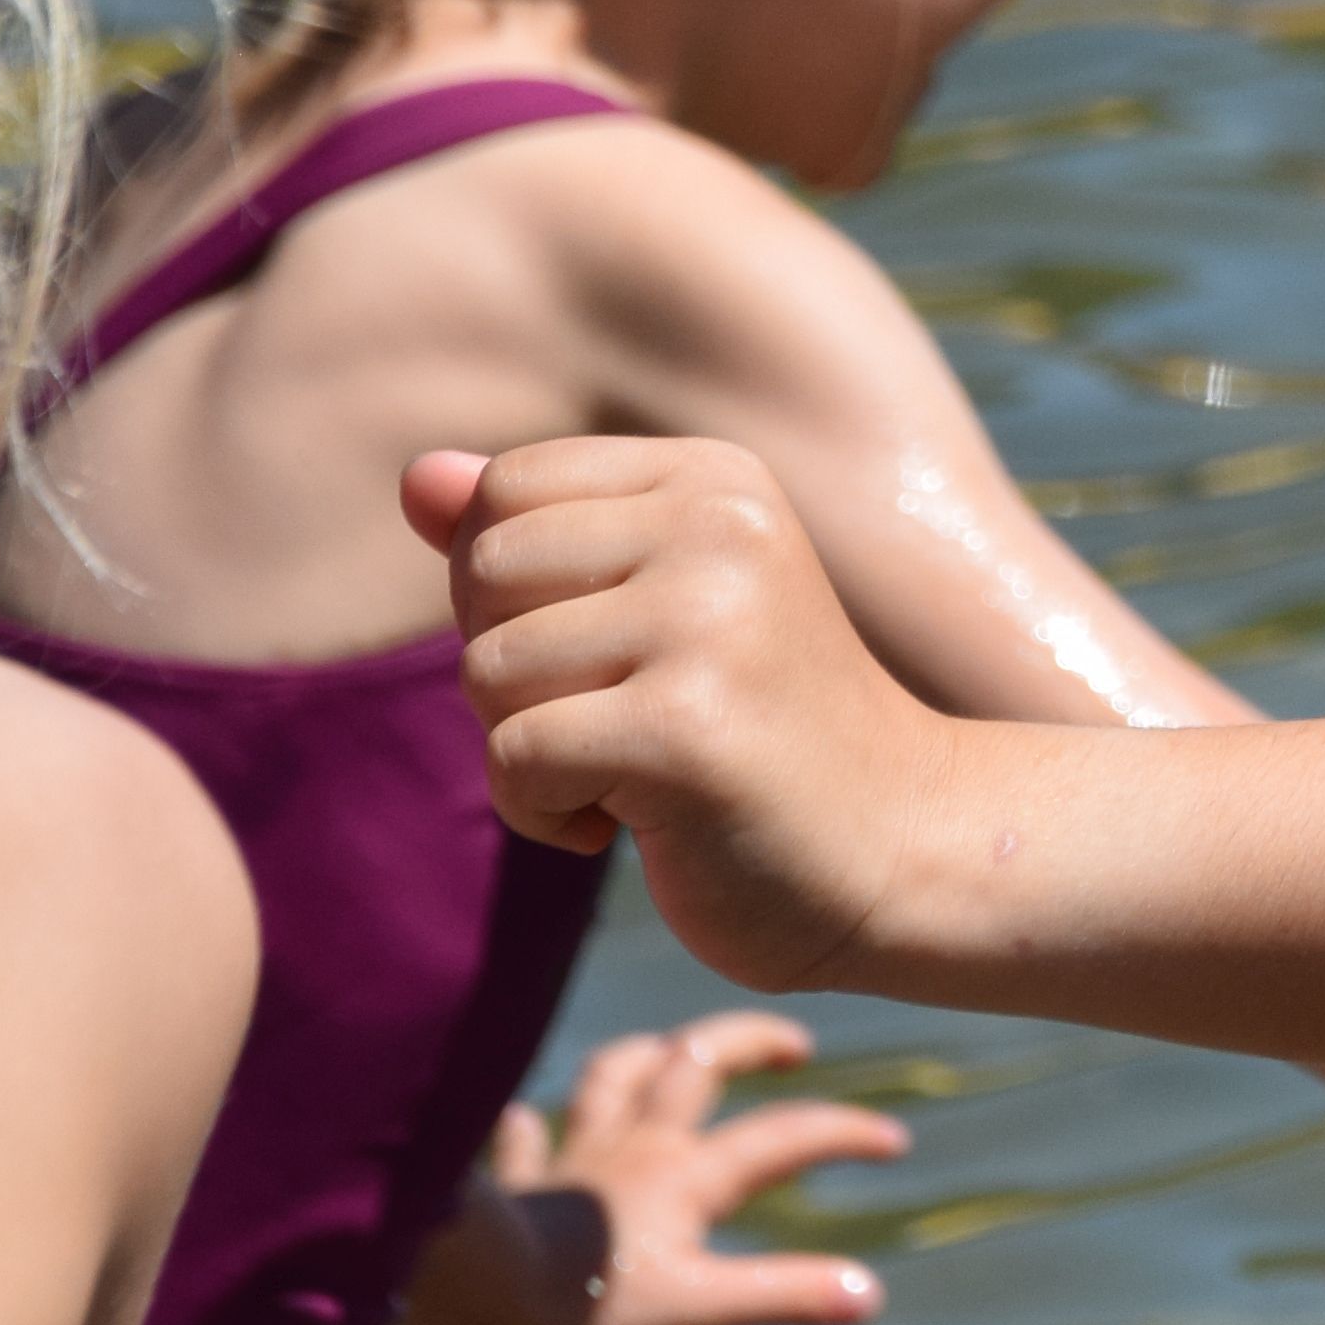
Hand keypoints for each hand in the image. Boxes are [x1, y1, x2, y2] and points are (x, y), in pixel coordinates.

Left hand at [398, 1012, 913, 1324]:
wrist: (472, 1294)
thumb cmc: (585, 1306)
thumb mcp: (699, 1310)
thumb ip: (784, 1295)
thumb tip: (869, 1294)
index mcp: (686, 1176)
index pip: (782, 1139)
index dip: (844, 1132)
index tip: (894, 1139)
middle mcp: (635, 1149)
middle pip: (698, 1062)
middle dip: (750, 1040)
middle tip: (794, 1044)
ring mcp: (574, 1161)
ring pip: (613, 1076)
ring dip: (649, 1055)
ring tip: (672, 1052)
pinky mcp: (519, 1188)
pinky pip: (522, 1141)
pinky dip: (528, 1127)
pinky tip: (522, 1118)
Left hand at [417, 438, 978, 994]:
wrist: (907, 848)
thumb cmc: (764, 729)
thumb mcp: (660, 606)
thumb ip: (539, 536)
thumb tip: (417, 477)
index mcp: (715, 478)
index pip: (503, 490)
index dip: (507, 590)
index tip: (602, 650)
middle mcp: (720, 525)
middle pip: (484, 572)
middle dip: (510, 670)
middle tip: (615, 718)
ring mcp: (709, 622)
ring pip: (488, 670)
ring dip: (527, 751)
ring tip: (631, 772)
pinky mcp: (685, 728)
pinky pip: (513, 758)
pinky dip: (542, 815)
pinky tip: (627, 827)